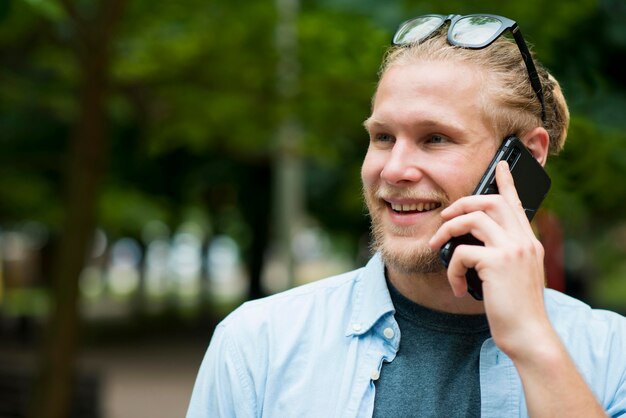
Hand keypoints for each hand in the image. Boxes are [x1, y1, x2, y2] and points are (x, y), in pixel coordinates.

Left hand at [429, 161, 550, 355]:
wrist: (528, 335)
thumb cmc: (515, 309)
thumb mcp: (512, 276)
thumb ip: (501, 255)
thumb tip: (470, 244)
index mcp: (528, 241)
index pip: (516, 203)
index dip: (506, 182)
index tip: (500, 165)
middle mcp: (524, 240)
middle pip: (490, 201)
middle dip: (461, 204)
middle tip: (444, 217)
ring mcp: (513, 249)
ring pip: (473, 218)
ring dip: (447, 230)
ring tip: (437, 247)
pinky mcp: (498, 262)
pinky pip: (462, 252)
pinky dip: (453, 269)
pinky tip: (458, 287)